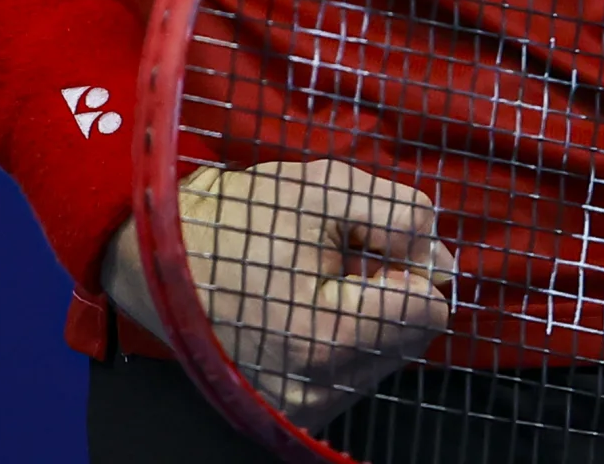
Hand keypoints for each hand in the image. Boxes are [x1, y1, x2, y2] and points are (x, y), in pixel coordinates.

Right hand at [110, 161, 457, 424]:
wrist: (160, 255)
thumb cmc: (241, 217)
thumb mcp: (328, 188)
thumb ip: (401, 219)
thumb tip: (443, 263)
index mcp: (329, 336)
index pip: (426, 312)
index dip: (406, 267)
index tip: (364, 248)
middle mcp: (317, 389)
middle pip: (411, 339)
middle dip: (386, 294)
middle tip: (331, 264)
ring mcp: (301, 409)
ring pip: (385, 358)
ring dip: (365, 319)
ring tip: (309, 287)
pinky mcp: (291, 414)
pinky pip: (353, 374)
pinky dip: (342, 341)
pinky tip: (301, 313)